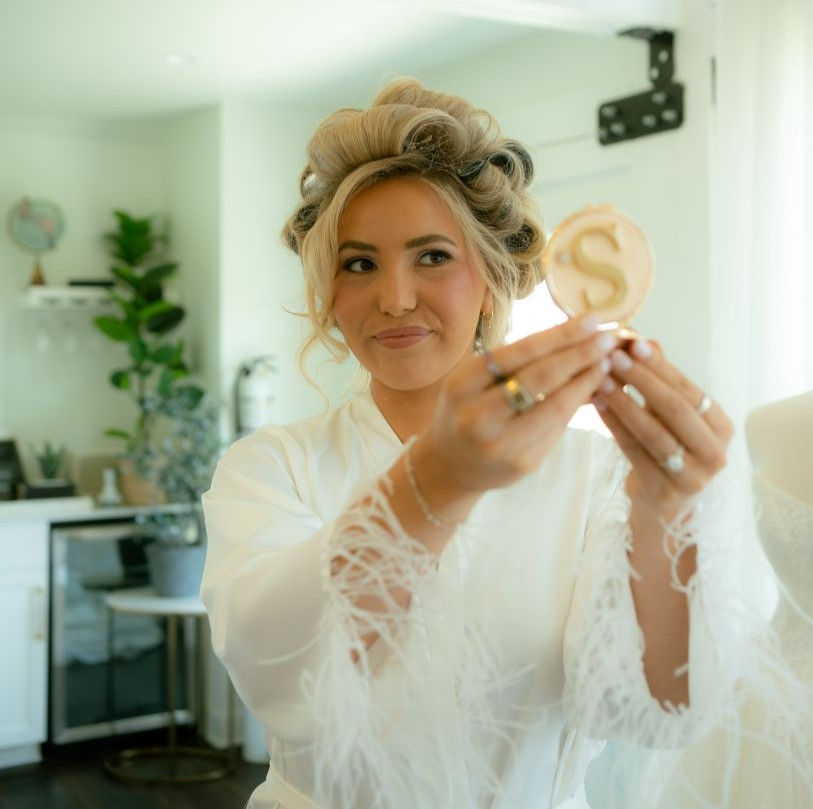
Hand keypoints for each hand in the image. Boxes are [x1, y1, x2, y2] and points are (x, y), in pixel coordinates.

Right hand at [416, 315, 616, 497]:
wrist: (449, 465)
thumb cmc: (466, 410)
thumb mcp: (472, 381)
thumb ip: (513, 364)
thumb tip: (572, 338)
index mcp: (463, 385)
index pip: (520, 353)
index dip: (560, 335)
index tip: (592, 320)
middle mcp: (479, 416)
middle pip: (541, 378)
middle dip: (581, 355)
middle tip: (609, 339)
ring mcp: (501, 444)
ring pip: (555, 407)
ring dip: (586, 382)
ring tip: (606, 363)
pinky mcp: (521, 465)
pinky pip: (556, 430)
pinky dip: (574, 407)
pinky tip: (589, 391)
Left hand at [592, 338, 733, 515]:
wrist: (664, 505)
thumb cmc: (669, 449)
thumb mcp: (670, 416)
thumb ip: (662, 381)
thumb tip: (648, 341)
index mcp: (722, 428)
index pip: (690, 391)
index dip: (662, 367)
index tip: (635, 343)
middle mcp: (715, 453)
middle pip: (675, 410)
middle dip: (642, 380)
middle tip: (613, 357)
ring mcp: (692, 477)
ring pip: (653, 433)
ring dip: (624, 403)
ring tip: (600, 380)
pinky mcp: (664, 492)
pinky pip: (634, 452)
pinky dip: (614, 427)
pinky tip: (598, 406)